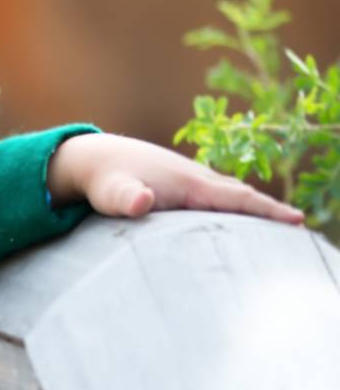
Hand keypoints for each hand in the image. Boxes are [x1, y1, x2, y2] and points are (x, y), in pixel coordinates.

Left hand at [46, 132, 306, 224]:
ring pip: (230, 194)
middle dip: (270, 212)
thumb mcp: (112, 195)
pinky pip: (217, 196)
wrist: (91, 158)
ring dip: (255, 209)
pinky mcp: (181, 185)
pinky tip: (238, 223)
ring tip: (280, 229)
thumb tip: (141, 201)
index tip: (296, 221)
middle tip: (299, 231)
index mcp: (189, 184)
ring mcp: (190, 179)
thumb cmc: (103, 182)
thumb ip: (126, 199)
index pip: (237, 198)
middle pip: (241, 196)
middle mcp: (196, 178)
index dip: (267, 210)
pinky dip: (235, 206)